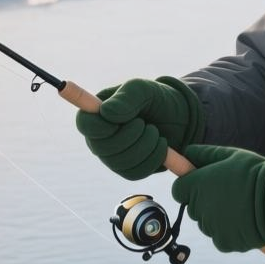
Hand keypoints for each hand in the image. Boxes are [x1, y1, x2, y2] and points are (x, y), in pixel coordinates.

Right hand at [75, 76, 204, 179]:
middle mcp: (99, 138)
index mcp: (96, 114)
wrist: (178, 117)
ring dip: (144, 146)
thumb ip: (126, 98)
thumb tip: (106, 112)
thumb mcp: (143, 90)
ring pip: (121, 162)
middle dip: (129, 136)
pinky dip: (153, 159)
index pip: (85, 125)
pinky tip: (161, 145)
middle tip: (145, 123)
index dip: (101, 127)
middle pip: (102, 148)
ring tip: (155, 131)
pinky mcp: (129, 170)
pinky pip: (136, 173)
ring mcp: (113, 157)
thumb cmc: (155, 98)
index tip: (121, 121)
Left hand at [170, 143, 264, 252]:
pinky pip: (220, 238)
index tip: (204, 185)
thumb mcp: (231, 155)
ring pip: (207, 224)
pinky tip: (244, 222)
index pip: (179, 190)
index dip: (190, 187)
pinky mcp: (224, 242)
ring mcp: (211, 227)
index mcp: (197, 185)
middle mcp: (199, 208)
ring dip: (217, 218)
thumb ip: (205, 154)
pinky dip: (229, 233)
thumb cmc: (256, 174)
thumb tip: (186, 152)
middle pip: (193, 208)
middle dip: (205, 202)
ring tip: (241, 208)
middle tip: (230, 195)